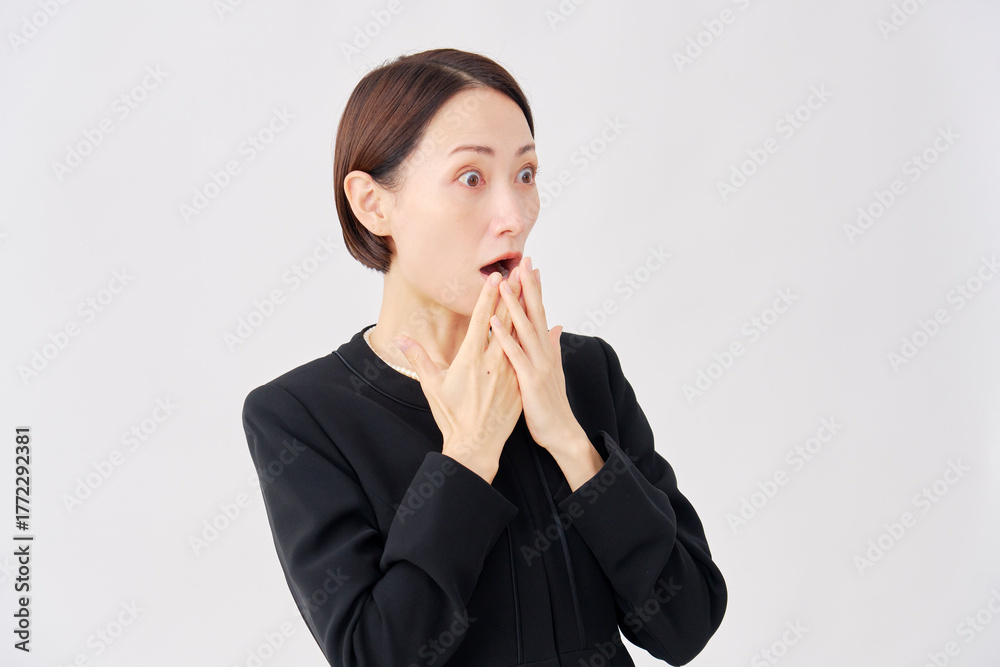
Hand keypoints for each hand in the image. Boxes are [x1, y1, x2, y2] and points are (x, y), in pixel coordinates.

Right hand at [392, 272, 522, 482]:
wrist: (476, 445)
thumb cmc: (451, 416)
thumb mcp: (431, 386)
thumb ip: (419, 359)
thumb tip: (400, 340)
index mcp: (471, 359)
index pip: (481, 320)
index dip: (489, 297)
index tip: (496, 277)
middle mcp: (493, 363)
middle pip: (506, 321)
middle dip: (513, 294)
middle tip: (521, 271)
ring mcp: (509, 373)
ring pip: (520, 336)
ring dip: (526, 311)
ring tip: (532, 291)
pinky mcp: (520, 384)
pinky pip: (529, 357)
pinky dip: (535, 339)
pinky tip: (543, 326)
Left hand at [489, 257, 580, 454]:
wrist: (561, 433)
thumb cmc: (552, 405)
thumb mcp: (553, 371)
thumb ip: (553, 347)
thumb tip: (556, 327)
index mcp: (546, 350)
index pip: (540, 313)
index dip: (536, 290)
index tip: (531, 267)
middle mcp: (544, 352)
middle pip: (535, 313)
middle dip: (529, 287)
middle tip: (523, 260)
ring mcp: (538, 365)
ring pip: (525, 329)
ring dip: (514, 304)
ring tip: (504, 281)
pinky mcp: (530, 380)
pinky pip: (514, 354)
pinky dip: (505, 336)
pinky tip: (494, 320)